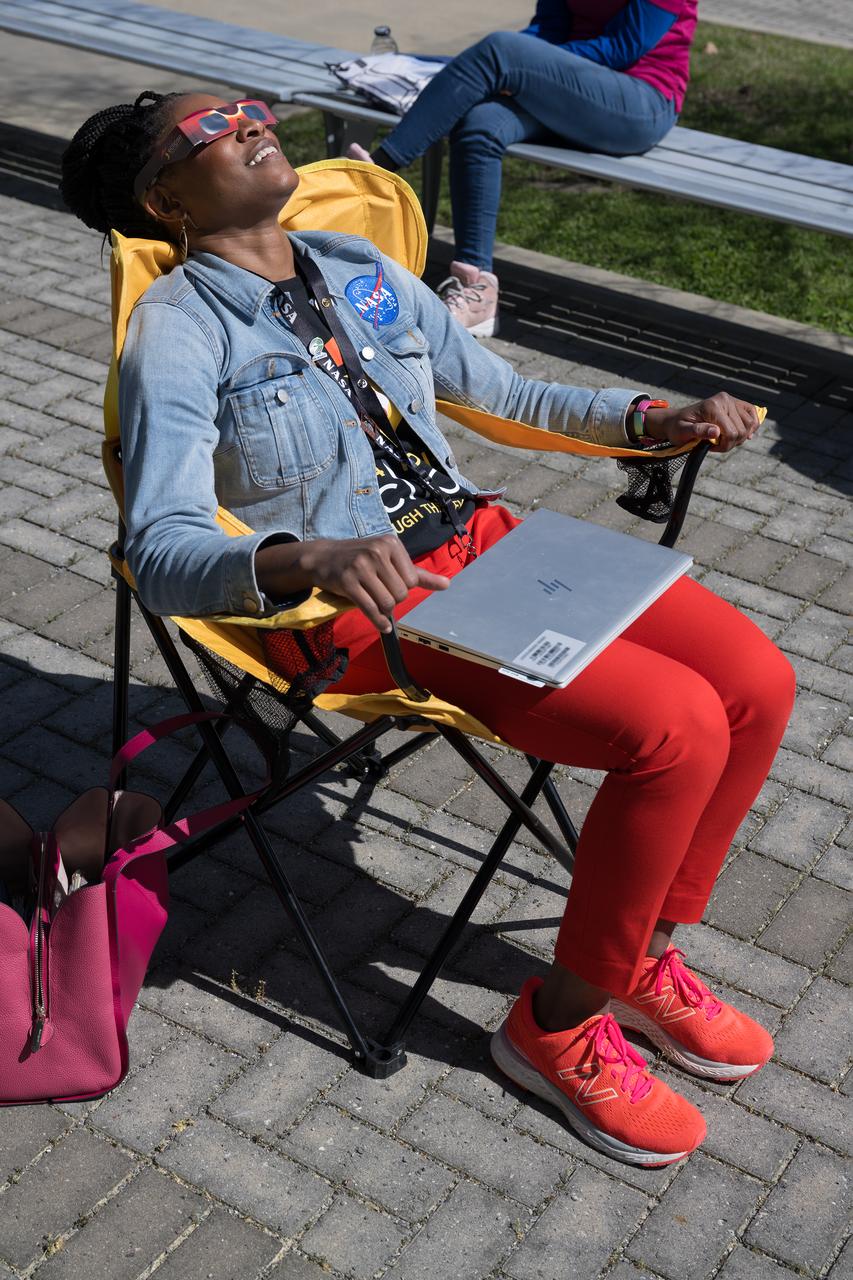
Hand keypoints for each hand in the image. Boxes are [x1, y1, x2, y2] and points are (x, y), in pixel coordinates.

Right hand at [299, 534, 448, 632]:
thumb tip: (447, 584)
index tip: (389, 583)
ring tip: (375, 601)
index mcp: (390, 544)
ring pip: (387, 603)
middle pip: (401, 593)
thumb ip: (419, 574)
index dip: (403, 588)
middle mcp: (377, 552)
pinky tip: (383, 626)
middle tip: (379, 593)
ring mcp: (361, 566)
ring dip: (385, 610)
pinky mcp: (347, 582)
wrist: (323, 557)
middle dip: (393, 600)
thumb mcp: (390, 559)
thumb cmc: (361, 559)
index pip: (412, 580)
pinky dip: (379, 622)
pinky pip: (371, 609)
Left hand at [644, 393, 760, 451]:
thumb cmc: (678, 428)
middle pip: (742, 430)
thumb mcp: (682, 432)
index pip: (731, 432)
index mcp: (712, 406)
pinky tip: (742, 434)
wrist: (677, 420)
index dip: (725, 446)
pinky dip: (751, 426)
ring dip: (740, 437)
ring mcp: (731, 400)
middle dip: (731, 443)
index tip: (711, 448)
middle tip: (717, 445)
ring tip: (725, 440)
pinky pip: (752, 414)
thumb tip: (716, 432)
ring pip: (750, 424)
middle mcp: (724, 400)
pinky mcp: (736, 403)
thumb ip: (698, 431)